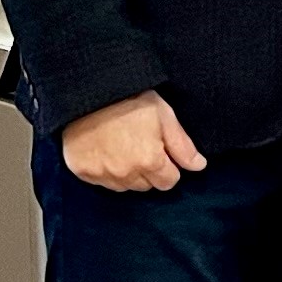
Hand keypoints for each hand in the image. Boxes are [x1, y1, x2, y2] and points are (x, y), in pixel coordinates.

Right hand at [61, 91, 204, 193]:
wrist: (88, 93)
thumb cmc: (128, 99)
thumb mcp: (164, 115)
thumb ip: (182, 146)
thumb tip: (198, 166)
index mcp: (150, 161)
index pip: (169, 182)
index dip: (168, 167)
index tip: (161, 152)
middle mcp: (126, 173)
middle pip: (147, 186)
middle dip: (149, 171)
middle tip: (141, 145)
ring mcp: (102, 174)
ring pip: (125, 187)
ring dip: (128, 174)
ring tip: (123, 147)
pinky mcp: (83, 172)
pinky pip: (103, 183)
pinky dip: (107, 172)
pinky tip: (107, 152)